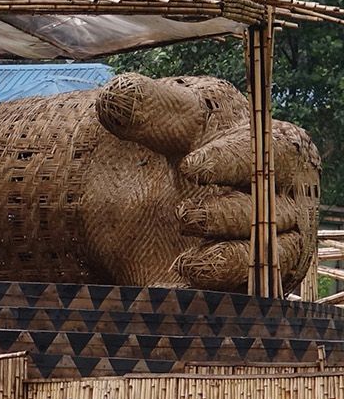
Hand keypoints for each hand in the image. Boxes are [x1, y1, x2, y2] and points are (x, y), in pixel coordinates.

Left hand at [85, 73, 318, 290]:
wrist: (132, 178)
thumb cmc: (161, 134)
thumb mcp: (148, 111)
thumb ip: (136, 102)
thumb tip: (117, 98)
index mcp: (269, 150)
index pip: (265, 156)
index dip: (230, 162)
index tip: (190, 166)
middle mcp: (280, 202)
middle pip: (271, 215)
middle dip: (228, 216)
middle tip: (183, 215)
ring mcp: (267, 246)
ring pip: (266, 263)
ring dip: (229, 264)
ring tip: (186, 262)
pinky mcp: (239, 282)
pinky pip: (243, 299)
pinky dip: (218, 299)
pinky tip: (185, 291)